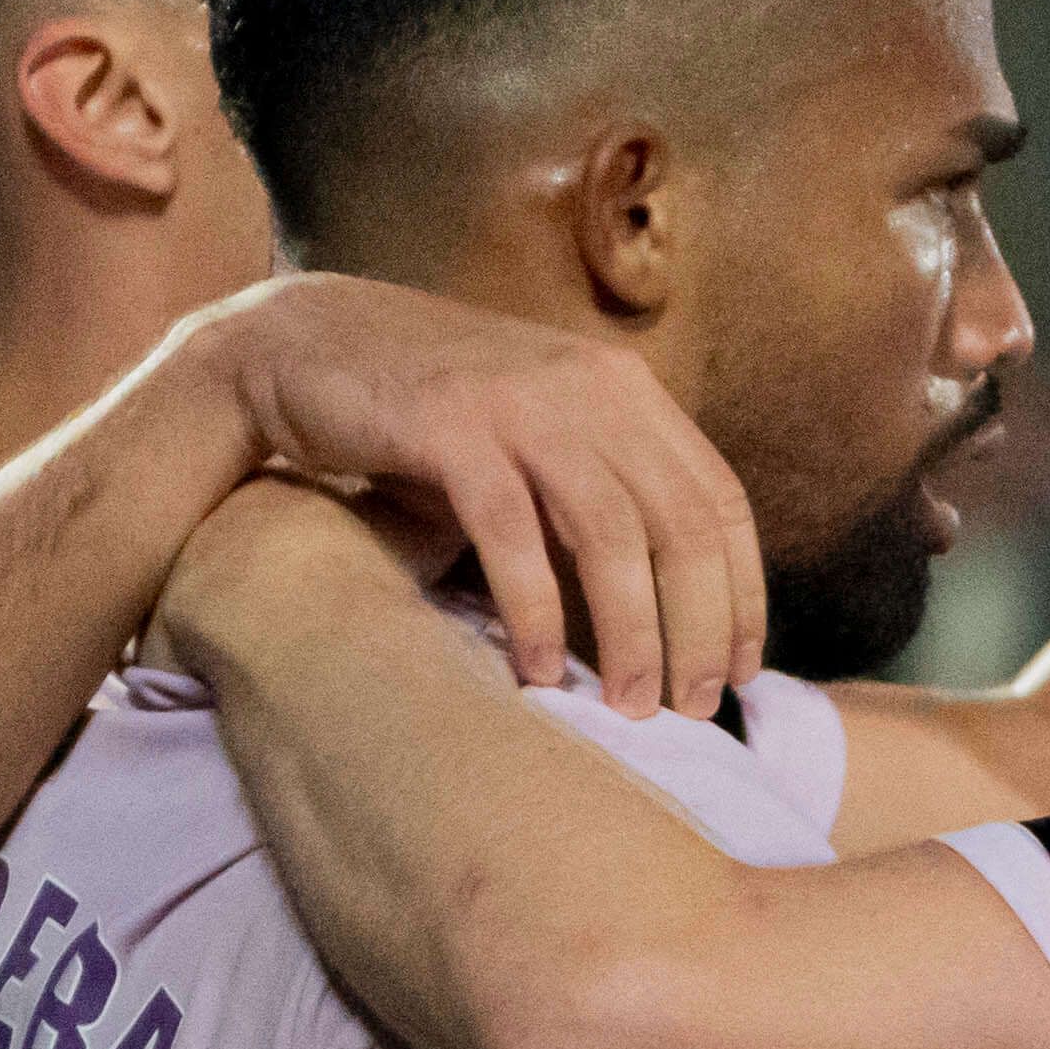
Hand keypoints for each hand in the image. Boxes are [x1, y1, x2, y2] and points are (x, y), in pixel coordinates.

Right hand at [190, 272, 757, 715]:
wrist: (305, 341)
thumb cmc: (428, 413)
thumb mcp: (538, 435)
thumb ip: (600, 491)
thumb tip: (670, 606)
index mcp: (624, 390)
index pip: (717, 499)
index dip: (741, 590)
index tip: (744, 669)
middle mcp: (589, 387)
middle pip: (680, 524)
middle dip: (699, 626)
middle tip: (695, 707)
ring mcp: (521, 403)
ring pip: (612, 533)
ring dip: (632, 631)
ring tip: (631, 706)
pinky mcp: (449, 426)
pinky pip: (513, 534)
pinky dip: (535, 609)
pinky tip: (541, 669)